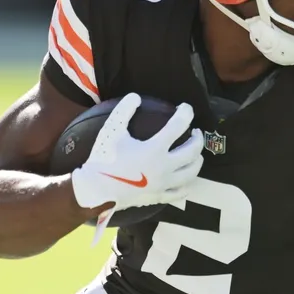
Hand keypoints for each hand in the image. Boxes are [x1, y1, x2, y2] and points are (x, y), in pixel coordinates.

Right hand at [71, 93, 204, 211]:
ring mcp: (164, 184)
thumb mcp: (112, 131)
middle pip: (192, 151)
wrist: (95, 190)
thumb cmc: (104, 159)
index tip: (186, 108)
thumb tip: (135, 96)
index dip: (185, 113)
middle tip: (195, 132)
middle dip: (197, 139)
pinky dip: (187, 184)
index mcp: (155, 149)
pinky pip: (180, 192)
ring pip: (191, 172)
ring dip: (197, 160)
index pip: (178, 125)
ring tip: (196, 154)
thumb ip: (124, 111)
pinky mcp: (159, 197)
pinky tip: (186, 180)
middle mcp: (165, 167)